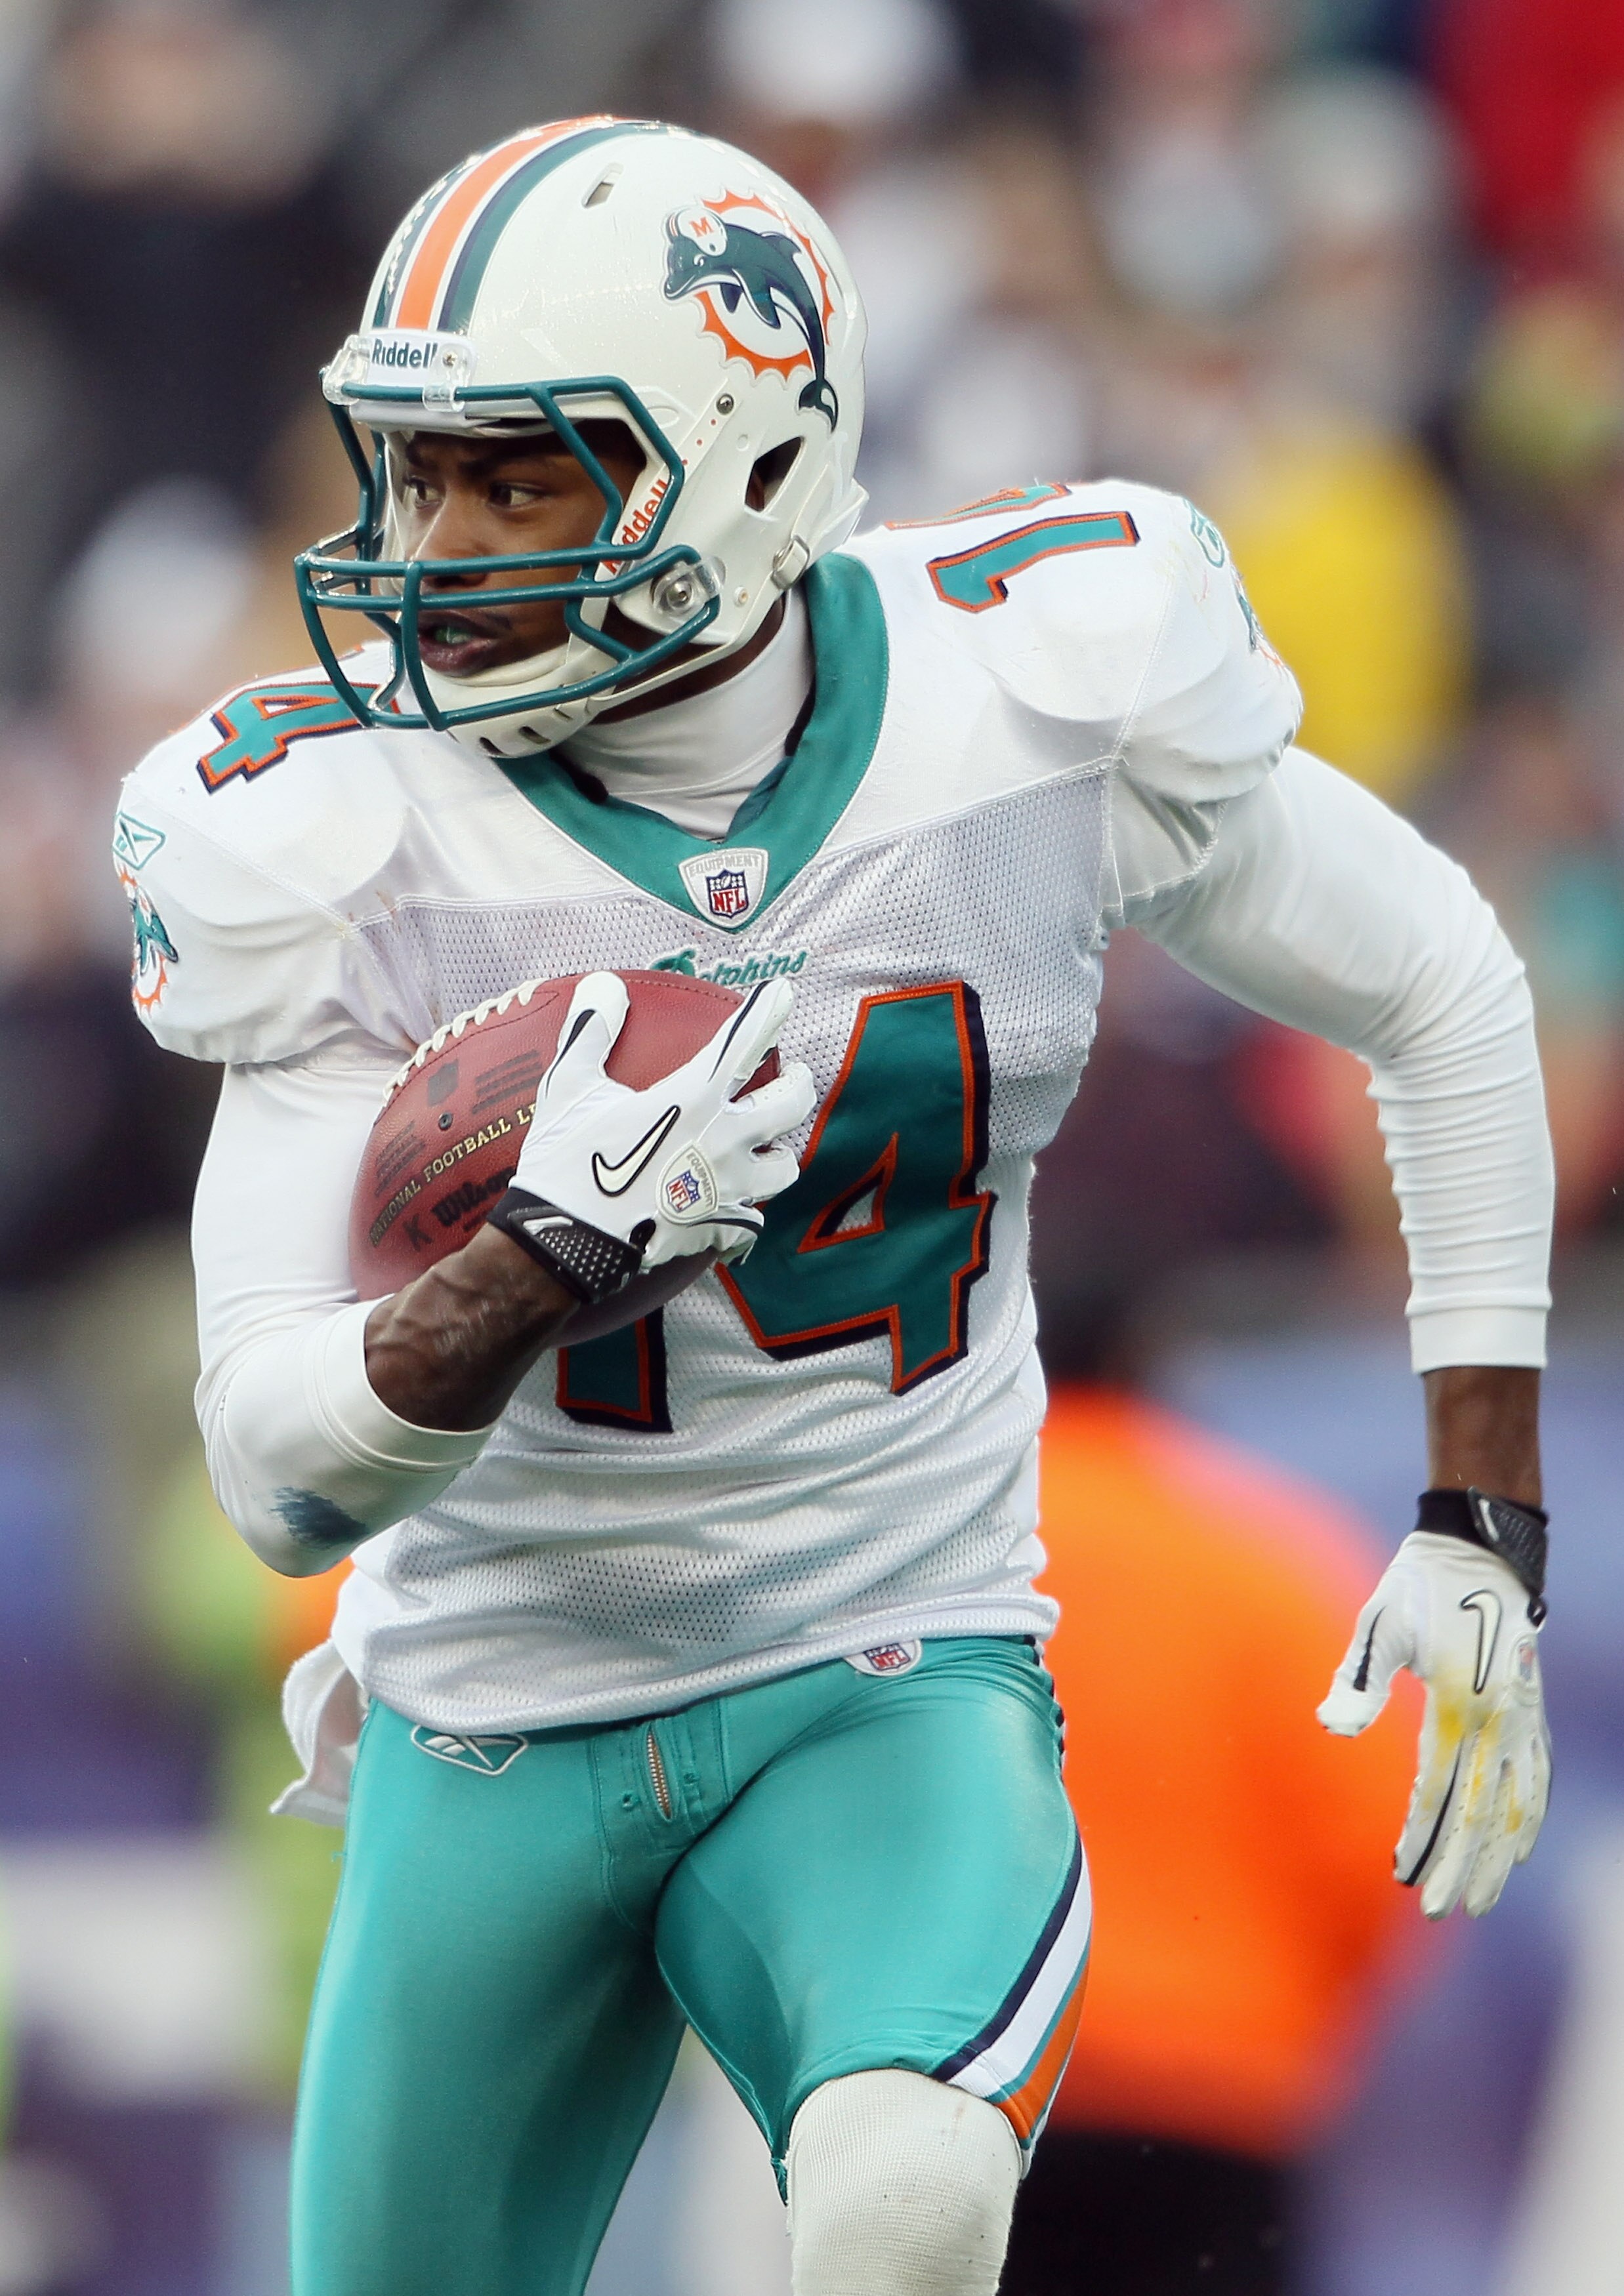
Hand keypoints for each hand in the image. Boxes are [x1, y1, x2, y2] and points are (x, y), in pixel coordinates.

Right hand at [512, 971, 814, 1272]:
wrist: (562, 1243)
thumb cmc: (566, 1160)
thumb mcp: (568, 1087)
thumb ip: (590, 1030)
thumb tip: (605, 983)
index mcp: (694, 1098)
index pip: (745, 1043)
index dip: (769, 1013)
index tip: (784, 994)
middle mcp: (725, 1141)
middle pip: (790, 1106)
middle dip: (798, 1085)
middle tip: (794, 1078)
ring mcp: (727, 1189)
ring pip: (782, 1168)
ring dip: (779, 1154)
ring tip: (770, 1148)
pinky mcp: (717, 1229)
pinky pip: (749, 1222)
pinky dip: (745, 1215)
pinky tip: (735, 1212)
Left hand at [1318, 1531, 1550, 1918]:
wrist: (1477, 1552)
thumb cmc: (1416, 1588)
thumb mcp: (1379, 1624)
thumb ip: (1359, 1679)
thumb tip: (1332, 1728)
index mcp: (1457, 1702)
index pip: (1440, 1790)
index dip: (1422, 1837)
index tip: (1403, 1876)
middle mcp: (1498, 1719)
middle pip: (1482, 1812)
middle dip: (1460, 1866)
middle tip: (1439, 1911)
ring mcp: (1522, 1718)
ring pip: (1514, 1805)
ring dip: (1495, 1857)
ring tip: (1477, 1900)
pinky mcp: (1531, 1712)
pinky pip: (1536, 1778)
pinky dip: (1528, 1819)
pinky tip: (1515, 1849)